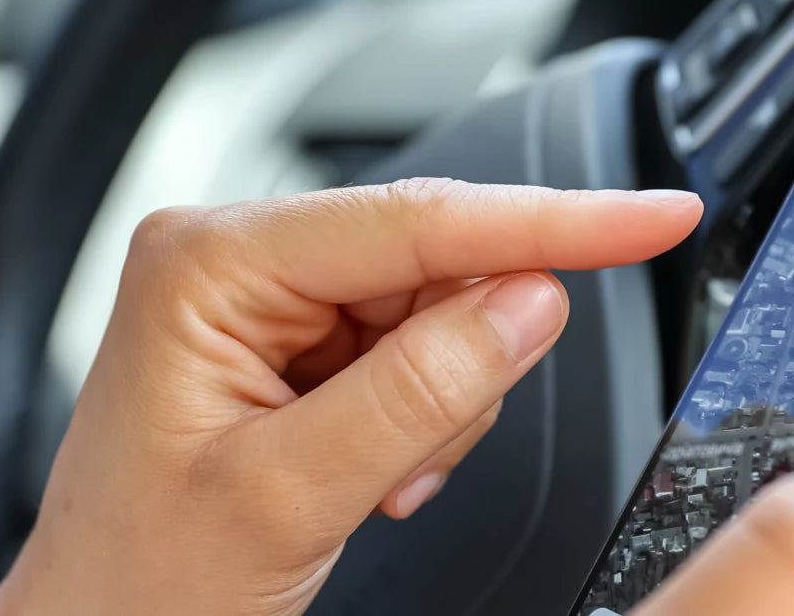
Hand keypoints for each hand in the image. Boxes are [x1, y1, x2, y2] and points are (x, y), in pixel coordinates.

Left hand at [0, 179, 700, 615]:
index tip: (655, 214)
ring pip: (442, 313)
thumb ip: (418, 392)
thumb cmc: (137, 582)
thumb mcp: (289, 495)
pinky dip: (424, 423)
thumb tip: (532, 302)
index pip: (420, 218)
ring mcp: (266, 301)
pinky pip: (417, 355)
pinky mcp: (293, 345)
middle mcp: (237, 259)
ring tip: (374, 480)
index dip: (555, 220)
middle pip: (438, 263)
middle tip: (413, 460)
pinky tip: (372, 474)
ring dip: (440, 408)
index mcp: (212, 262)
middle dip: (462, 362)